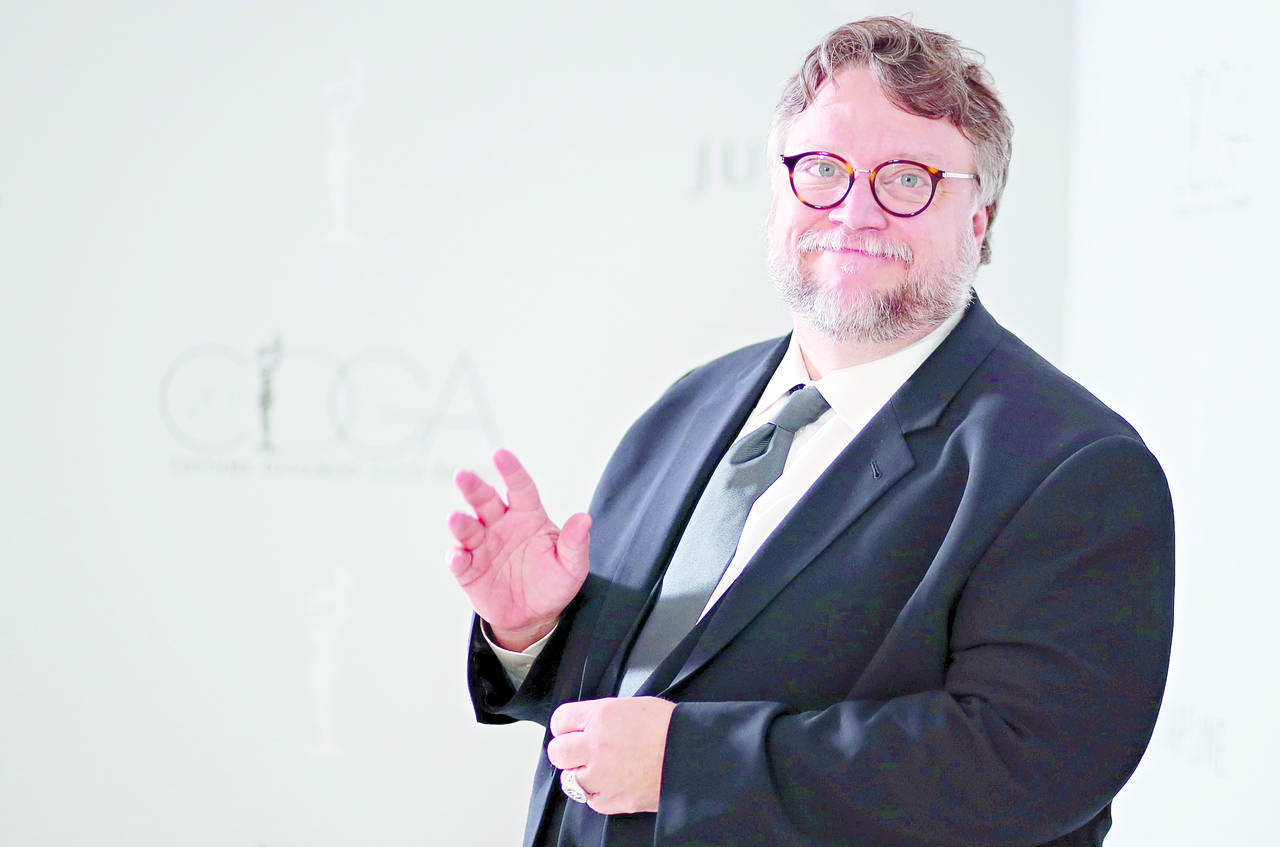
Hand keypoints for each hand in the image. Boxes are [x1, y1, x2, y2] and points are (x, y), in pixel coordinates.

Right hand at [447, 448, 590, 650]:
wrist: (533, 617)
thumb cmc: (553, 583)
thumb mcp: (572, 566)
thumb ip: (575, 542)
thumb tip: (584, 518)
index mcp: (527, 516)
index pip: (520, 487)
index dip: (511, 470)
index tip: (499, 454)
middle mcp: (501, 525)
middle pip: (485, 500)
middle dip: (473, 487)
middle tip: (462, 475)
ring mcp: (482, 546)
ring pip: (468, 528)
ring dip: (461, 522)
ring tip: (456, 518)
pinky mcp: (469, 570)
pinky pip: (460, 561)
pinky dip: (456, 558)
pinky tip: (458, 557)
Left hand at [547, 697, 676, 814]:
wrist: (692, 756)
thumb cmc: (671, 729)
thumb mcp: (633, 707)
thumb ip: (604, 717)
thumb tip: (589, 725)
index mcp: (601, 716)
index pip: (560, 720)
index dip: (565, 727)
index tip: (570, 731)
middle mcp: (595, 744)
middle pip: (557, 752)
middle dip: (567, 752)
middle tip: (580, 753)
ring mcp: (600, 775)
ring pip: (570, 779)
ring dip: (583, 775)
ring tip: (603, 770)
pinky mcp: (610, 800)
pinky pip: (590, 799)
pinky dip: (599, 793)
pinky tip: (616, 783)